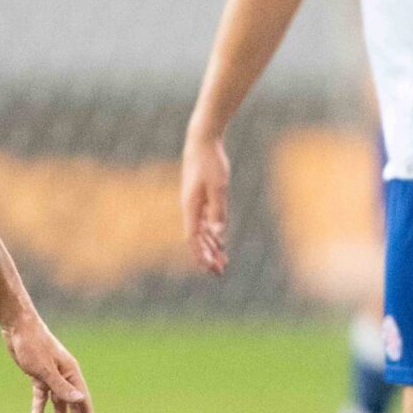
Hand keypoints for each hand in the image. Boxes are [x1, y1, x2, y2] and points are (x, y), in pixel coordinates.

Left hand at [4, 315, 94, 412]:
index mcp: (71, 373)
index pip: (83, 400)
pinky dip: (39, 410)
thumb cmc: (34, 345)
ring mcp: (51, 376)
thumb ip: (61, 386)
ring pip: (57, 404)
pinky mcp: (37, 375)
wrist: (18, 327)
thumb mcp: (46, 369)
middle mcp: (64, 376)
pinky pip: (41, 397)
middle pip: (72, 405)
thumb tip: (80, 401)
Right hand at [181, 129, 230, 275]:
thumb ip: (218, 210)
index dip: (201, 255)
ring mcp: (193, 203)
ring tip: (223, 261)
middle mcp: (189, 208)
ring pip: (201, 231)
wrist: (202, 140)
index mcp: (190, 207)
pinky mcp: (199, 197)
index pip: (193, 239)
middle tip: (219, 272)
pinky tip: (221, 241)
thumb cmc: (210, 162)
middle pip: (196, 239)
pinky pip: (204, 221)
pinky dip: (212, 233)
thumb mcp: (219, 187)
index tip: (210, 268)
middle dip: (207, 256)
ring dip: (211, 247)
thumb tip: (219, 233)